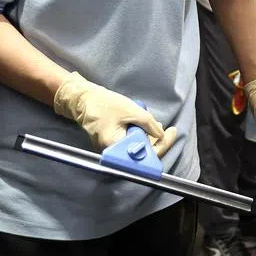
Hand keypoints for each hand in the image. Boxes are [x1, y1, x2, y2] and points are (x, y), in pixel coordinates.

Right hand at [53, 71, 177, 155]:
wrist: (84, 100)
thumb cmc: (104, 104)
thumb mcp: (131, 110)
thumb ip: (148, 123)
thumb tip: (161, 134)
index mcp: (115, 148)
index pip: (143, 156)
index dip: (160, 146)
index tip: (171, 133)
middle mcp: (113, 154)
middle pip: (142, 154)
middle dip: (156, 140)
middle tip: (165, 128)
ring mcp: (113, 150)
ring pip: (137, 148)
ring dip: (148, 136)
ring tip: (154, 123)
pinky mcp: (113, 144)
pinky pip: (131, 143)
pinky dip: (140, 134)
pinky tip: (143, 123)